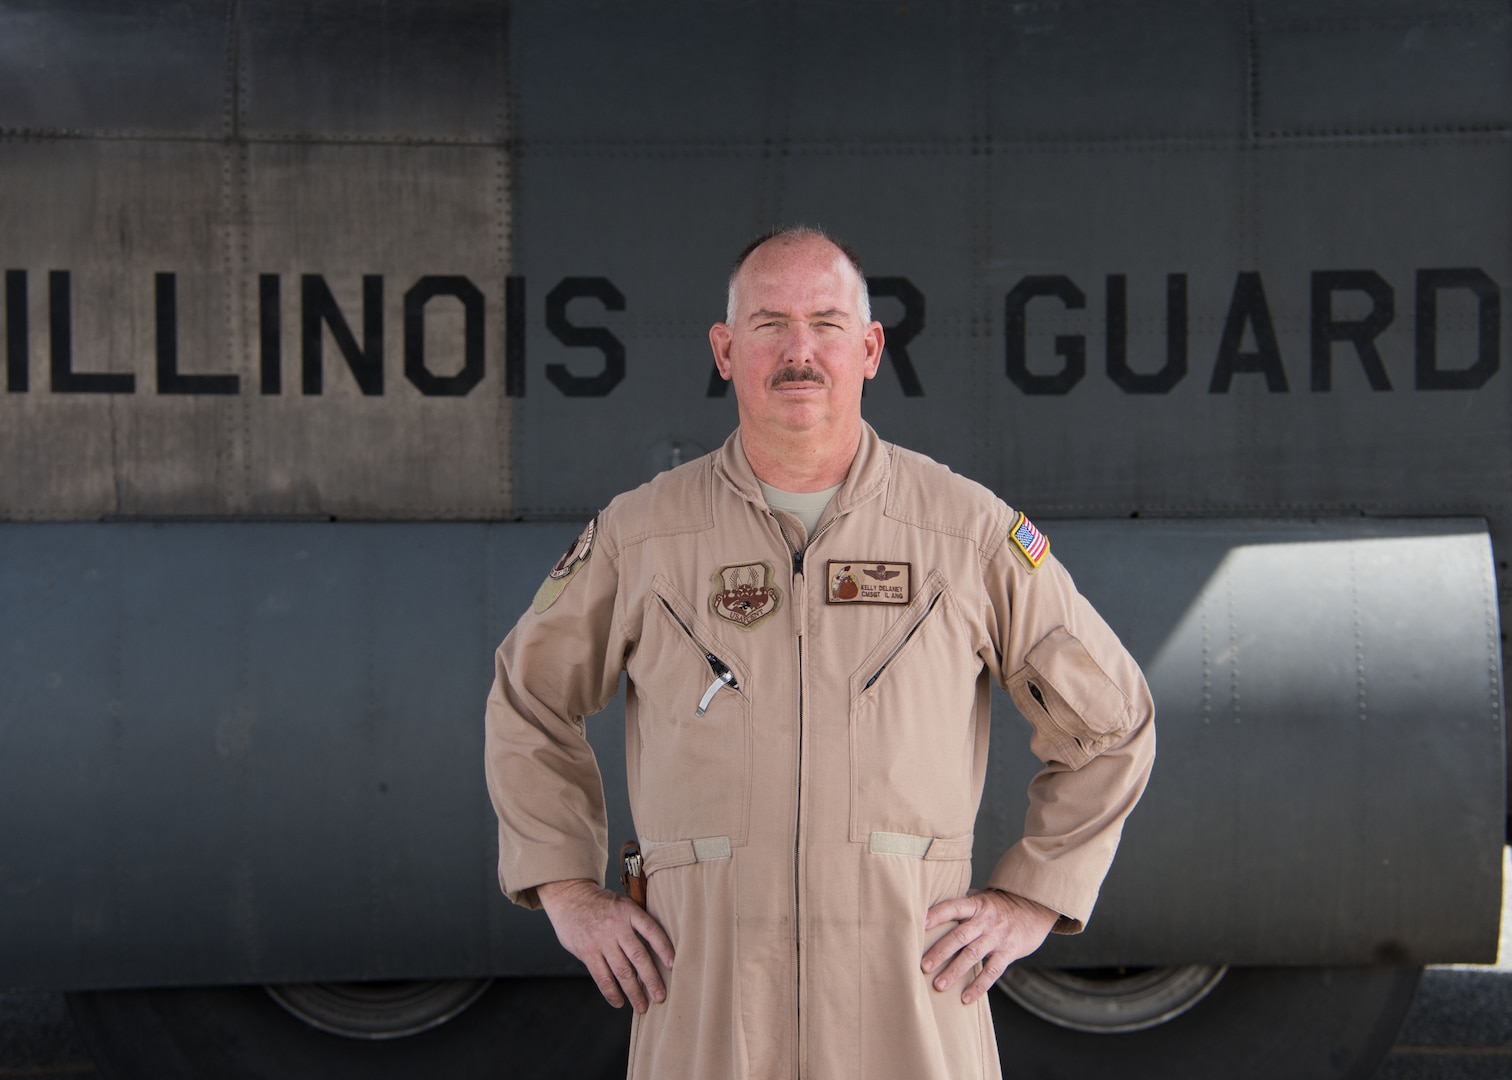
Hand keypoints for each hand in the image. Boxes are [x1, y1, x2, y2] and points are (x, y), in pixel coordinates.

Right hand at [537, 878, 675, 1012]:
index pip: (651, 930)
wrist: (570, 896)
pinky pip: (602, 977)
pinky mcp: (587, 952)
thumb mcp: (622, 902)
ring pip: (622, 971)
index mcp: (628, 911)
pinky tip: (619, 1002)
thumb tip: (658, 945)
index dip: (664, 948)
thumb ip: (637, 920)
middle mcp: (616, 926)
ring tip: (642, 1006)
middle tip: (660, 996)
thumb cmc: (601, 903)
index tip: (673, 964)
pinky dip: (611, 992)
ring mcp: (601, 940)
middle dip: (651, 980)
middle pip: (639, 956)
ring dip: (634, 992)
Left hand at [921, 889, 1057, 1004]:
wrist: (1034, 909)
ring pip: (973, 955)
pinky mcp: (1008, 952)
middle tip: (923, 966)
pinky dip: (978, 986)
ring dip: (955, 971)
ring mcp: (997, 937)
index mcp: (976, 904)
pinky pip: (992, 971)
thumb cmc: (999, 905)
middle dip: (940, 951)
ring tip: (939, 986)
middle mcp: (985, 920)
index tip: (920, 925)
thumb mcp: (980, 899)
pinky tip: (965, 998)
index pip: (953, 907)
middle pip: (960, 935)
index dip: (937, 915)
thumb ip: (960, 906)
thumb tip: (927, 912)